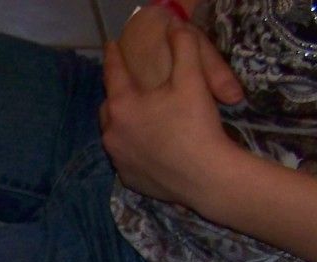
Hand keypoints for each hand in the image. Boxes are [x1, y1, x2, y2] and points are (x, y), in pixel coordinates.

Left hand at [99, 24, 245, 212]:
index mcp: (122, 106)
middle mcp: (111, 134)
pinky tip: (146, 146)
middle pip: (109, 107)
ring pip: (114, 134)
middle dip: (116, 95)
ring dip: (122, 123)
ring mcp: (118, 159)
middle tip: (128, 88)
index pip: (112, 73)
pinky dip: (132, 148)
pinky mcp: (128, 179)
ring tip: (137, 117)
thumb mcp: (192, 78)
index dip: (113, 56)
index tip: (110, 46)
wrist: (207, 177)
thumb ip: (183, 47)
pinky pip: (125, 158)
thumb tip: (175, 27)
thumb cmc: (196, 125)